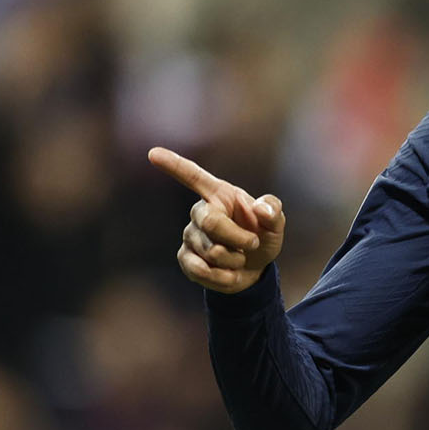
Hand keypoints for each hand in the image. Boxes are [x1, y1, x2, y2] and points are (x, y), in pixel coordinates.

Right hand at [148, 146, 285, 292]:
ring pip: (212, 251)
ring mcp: (190, 235)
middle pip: (210, 222)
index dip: (174, 165)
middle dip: (237, 238)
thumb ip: (273, 211)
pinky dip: (224, 276)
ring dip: (235, 260)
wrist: (254, 269)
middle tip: (252, 243)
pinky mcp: (185, 258)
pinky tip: (229, 272)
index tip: (153, 153)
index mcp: (220, 195)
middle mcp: (200, 212)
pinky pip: (202, 270)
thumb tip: (261, 210)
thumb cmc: (262, 237)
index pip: (194, 176)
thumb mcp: (275, 224)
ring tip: (239, 257)